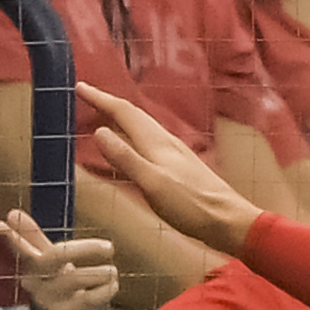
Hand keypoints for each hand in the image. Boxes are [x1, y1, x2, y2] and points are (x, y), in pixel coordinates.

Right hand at [0, 209, 119, 309]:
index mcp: (32, 264)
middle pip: (56, 258)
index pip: (23, 246)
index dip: (13, 236)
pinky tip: (111, 286)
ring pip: (74, 279)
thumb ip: (32, 236)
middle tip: (109, 247)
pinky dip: (103, 292)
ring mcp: (48, 299)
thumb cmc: (53, 279)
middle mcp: (36, 281)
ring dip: (98, 274)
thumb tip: (11, 212)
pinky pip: (86, 300)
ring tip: (112, 271)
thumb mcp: (44, 257)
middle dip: (85, 249)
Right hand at [84, 88, 262, 257]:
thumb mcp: (152, 184)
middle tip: (88, 95)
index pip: (124, 112)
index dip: (101, 99)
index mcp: (157, 143)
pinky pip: (149, 142)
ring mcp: (175, 154)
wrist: (229, 222)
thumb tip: (99, 131)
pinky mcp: (180, 167)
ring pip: (143, 127)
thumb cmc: (193, 207)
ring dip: (122, 118)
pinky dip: (134, 136)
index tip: (80, 87)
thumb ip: (126, 158)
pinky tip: (135, 147)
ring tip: (105, 116)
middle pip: (134, 115)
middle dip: (109, 104)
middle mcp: (167, 142)